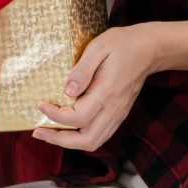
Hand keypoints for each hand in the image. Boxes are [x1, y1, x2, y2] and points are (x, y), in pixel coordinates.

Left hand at [31, 25, 159, 154]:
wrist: (149, 49)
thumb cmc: (122, 44)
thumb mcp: (99, 47)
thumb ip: (82, 70)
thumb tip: (66, 91)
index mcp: (107, 92)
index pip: (78, 117)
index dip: (56, 116)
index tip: (41, 105)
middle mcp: (113, 109)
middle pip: (86, 140)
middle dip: (59, 140)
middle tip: (38, 131)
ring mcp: (118, 114)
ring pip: (94, 142)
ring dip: (69, 142)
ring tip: (49, 133)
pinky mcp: (119, 114)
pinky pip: (100, 135)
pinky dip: (81, 138)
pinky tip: (68, 129)